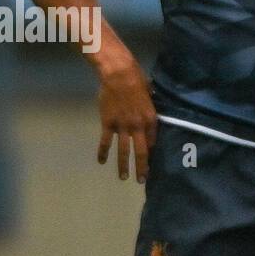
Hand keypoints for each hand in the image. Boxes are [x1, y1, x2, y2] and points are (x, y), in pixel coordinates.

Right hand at [97, 58, 156, 182]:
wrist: (118, 74)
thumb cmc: (137, 80)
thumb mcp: (150, 96)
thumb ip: (150, 108)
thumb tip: (150, 115)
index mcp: (151, 120)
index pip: (153, 142)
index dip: (153, 154)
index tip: (152, 164)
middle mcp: (138, 127)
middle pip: (142, 152)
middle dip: (142, 168)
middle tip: (142, 180)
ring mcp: (122, 127)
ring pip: (124, 151)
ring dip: (124, 166)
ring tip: (123, 178)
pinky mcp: (108, 124)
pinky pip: (105, 142)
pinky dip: (102, 153)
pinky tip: (101, 162)